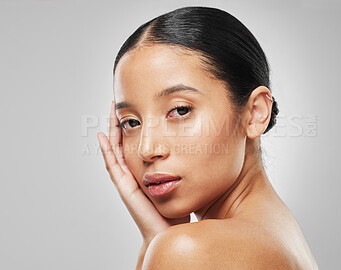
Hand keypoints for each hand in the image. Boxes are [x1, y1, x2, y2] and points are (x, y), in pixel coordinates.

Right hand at [97, 100, 189, 244]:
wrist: (168, 231)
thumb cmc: (175, 211)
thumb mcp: (180, 182)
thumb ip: (183, 169)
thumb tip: (198, 152)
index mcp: (144, 172)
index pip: (135, 145)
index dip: (134, 128)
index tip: (137, 109)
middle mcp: (133, 174)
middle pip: (122, 144)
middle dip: (121, 124)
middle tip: (119, 105)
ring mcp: (127, 180)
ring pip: (115, 150)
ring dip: (112, 131)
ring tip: (111, 112)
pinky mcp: (125, 187)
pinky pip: (113, 165)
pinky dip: (107, 150)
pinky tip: (103, 135)